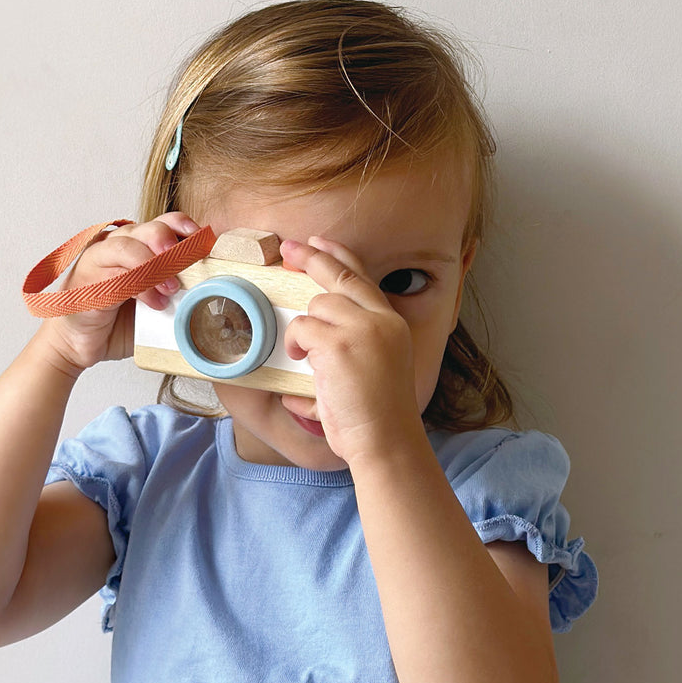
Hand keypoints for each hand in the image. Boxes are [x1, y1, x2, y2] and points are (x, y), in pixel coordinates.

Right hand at [37, 213, 199, 373]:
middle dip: (168, 238)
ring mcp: (98, 261)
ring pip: (126, 247)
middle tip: (187, 257)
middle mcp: (116, 247)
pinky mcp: (86, 281)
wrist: (77, 344)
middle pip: (144, 228)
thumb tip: (209, 290)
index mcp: (135, 246)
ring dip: (154, 264)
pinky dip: (140, 288)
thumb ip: (173, 291)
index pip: (162, 224)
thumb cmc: (115, 322)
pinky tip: (155, 302)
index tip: (203, 236)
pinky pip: (115, 275)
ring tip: (172, 287)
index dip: (182, 225)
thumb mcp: (153, 303)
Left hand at [279, 236, 424, 465]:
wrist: (386, 440)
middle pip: (339, 278)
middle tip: (289, 249)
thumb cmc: (378, 417)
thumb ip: (355, 343)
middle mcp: (380, 320)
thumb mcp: (377, 368)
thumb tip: (313, 334)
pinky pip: (302, 329)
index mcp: (392, 324)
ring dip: (304, 331)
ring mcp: (361, 329)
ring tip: (305, 357)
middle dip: (311, 258)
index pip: (363, 279)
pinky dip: (296, 345)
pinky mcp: (338, 344)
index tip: (321, 242)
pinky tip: (302, 363)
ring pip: (317, 306)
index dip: (339, 256)